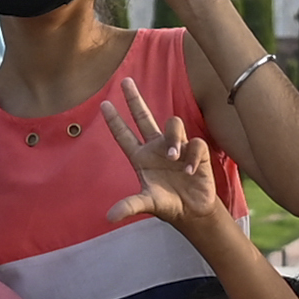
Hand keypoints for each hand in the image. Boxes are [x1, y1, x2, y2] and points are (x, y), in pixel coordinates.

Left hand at [94, 99, 242, 259]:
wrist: (193, 211)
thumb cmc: (167, 204)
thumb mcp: (147, 203)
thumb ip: (130, 206)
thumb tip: (110, 217)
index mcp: (141, 157)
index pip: (124, 135)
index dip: (114, 120)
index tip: (103, 104)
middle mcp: (156, 147)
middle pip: (144, 116)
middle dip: (134, 99)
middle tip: (125, 81)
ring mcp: (176, 146)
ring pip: (173, 125)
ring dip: (172, 139)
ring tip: (173, 159)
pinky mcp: (196, 151)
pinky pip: (194, 143)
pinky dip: (191, 156)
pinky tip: (190, 171)